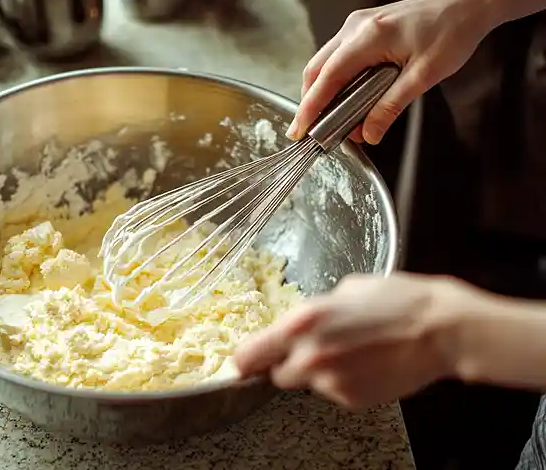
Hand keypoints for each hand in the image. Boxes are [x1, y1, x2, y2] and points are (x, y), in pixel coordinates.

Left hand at [234, 273, 465, 407]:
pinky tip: (366, 363)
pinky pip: (334, 392)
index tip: (245, 359)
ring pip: (307, 384)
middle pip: (275, 375)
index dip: (246, 358)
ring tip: (352, 351)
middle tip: (310, 350)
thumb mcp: (347, 289)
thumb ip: (315, 310)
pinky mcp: (352, 399)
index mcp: (303, 322)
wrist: (442, 330)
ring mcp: (331, 382)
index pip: (249, 353)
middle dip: (286, 363)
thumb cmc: (399, 300)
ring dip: (318, 372)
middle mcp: (310, 355)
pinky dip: (343, 382)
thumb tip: (302, 321)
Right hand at [288, 0, 498, 144]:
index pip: (328, 77)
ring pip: (324, 62)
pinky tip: (346, 96)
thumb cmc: (453, 31)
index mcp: (369, 37)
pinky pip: (337, 55)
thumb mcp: (424, 76)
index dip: (310, 107)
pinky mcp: (363, 27)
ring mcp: (357, 25)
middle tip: (311, 130)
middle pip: (317, 69)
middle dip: (310, 102)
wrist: (469, 3)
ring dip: (323, 91)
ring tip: (332, 118)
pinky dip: (335, 79)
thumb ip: (391, 106)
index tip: (300, 129)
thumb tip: (368, 132)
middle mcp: (357, 27)